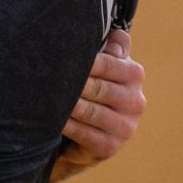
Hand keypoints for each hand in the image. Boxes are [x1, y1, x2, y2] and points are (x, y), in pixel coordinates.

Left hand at [52, 28, 145, 182]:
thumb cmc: (97, 85)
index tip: (61, 55)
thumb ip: (113, 46)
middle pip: (98, 88)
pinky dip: (66, 125)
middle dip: (72, 83)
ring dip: (66, 104)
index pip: (109, 64)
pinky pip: (84, 134)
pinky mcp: (110, 146)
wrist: (95, 129)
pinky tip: (52, 117)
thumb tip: (116, 36)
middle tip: (48, 76)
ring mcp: (125, 127)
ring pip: (90, 112)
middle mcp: (135, 101)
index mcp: (134, 75)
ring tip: (46, 95)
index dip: (85, 61)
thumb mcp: (107, 62)